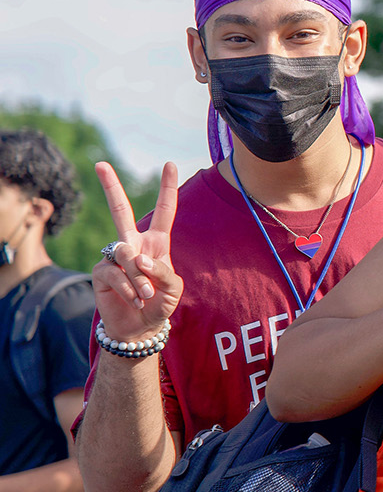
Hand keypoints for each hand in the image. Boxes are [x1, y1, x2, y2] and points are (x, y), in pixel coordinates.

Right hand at [92, 162, 181, 342]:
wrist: (139, 328)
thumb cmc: (159, 304)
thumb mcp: (173, 289)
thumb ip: (162, 271)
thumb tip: (138, 258)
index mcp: (156, 243)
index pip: (164, 212)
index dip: (168, 189)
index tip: (171, 164)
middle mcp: (133, 244)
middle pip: (120, 211)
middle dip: (110, 187)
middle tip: (100, 163)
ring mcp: (115, 257)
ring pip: (126, 254)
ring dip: (140, 278)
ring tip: (146, 296)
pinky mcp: (101, 271)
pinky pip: (115, 273)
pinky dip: (129, 288)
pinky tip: (135, 300)